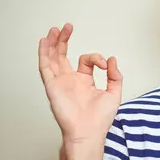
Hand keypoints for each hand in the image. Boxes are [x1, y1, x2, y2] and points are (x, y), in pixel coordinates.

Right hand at [38, 23, 122, 145]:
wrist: (88, 132)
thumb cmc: (100, 119)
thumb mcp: (114, 94)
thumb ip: (115, 76)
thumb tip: (112, 59)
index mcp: (84, 82)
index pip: (86, 61)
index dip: (96, 58)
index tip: (105, 64)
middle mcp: (70, 81)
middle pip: (63, 55)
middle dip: (64, 40)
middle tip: (67, 26)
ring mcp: (60, 83)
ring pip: (52, 58)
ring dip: (53, 43)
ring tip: (55, 29)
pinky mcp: (52, 86)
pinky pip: (45, 67)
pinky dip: (44, 53)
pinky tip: (44, 41)